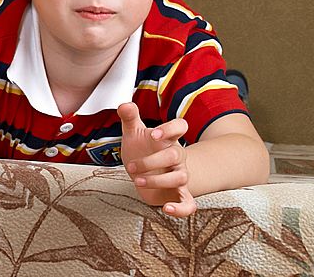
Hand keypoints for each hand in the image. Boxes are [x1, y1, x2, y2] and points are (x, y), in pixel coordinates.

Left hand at [117, 102, 196, 216]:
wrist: (144, 171)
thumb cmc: (141, 148)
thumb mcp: (133, 132)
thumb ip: (130, 117)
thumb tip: (125, 104)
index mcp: (167, 138)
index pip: (181, 126)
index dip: (171, 129)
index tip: (155, 135)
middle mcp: (177, 156)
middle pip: (175, 154)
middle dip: (152, 160)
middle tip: (131, 166)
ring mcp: (179, 175)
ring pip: (180, 178)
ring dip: (157, 180)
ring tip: (137, 181)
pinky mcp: (178, 194)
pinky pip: (189, 204)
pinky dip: (181, 209)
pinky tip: (166, 209)